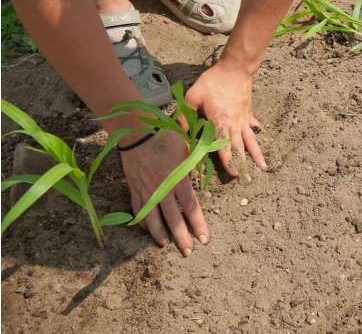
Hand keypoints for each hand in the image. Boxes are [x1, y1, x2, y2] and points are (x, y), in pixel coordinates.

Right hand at [121, 130, 208, 254]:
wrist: (137, 132)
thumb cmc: (166, 137)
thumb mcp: (187, 150)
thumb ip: (192, 167)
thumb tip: (200, 178)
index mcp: (178, 179)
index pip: (191, 207)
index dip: (198, 225)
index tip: (204, 239)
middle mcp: (162, 189)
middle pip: (173, 218)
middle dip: (181, 237)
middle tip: (187, 252)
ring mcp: (146, 190)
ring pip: (153, 217)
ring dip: (159, 233)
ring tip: (164, 245)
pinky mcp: (134, 188)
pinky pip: (138, 208)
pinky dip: (142, 220)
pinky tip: (145, 228)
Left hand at [185, 62, 265, 176]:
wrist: (235, 68)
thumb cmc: (213, 81)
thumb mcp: (193, 96)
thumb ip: (185, 115)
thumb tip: (181, 132)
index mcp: (220, 122)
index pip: (223, 146)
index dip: (227, 161)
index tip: (232, 173)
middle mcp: (234, 124)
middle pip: (239, 147)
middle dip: (242, 164)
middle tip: (246, 178)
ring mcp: (243, 118)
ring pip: (251, 140)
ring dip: (257, 154)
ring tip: (263, 167)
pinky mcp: (248, 111)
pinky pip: (252, 124)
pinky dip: (256, 131)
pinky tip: (260, 134)